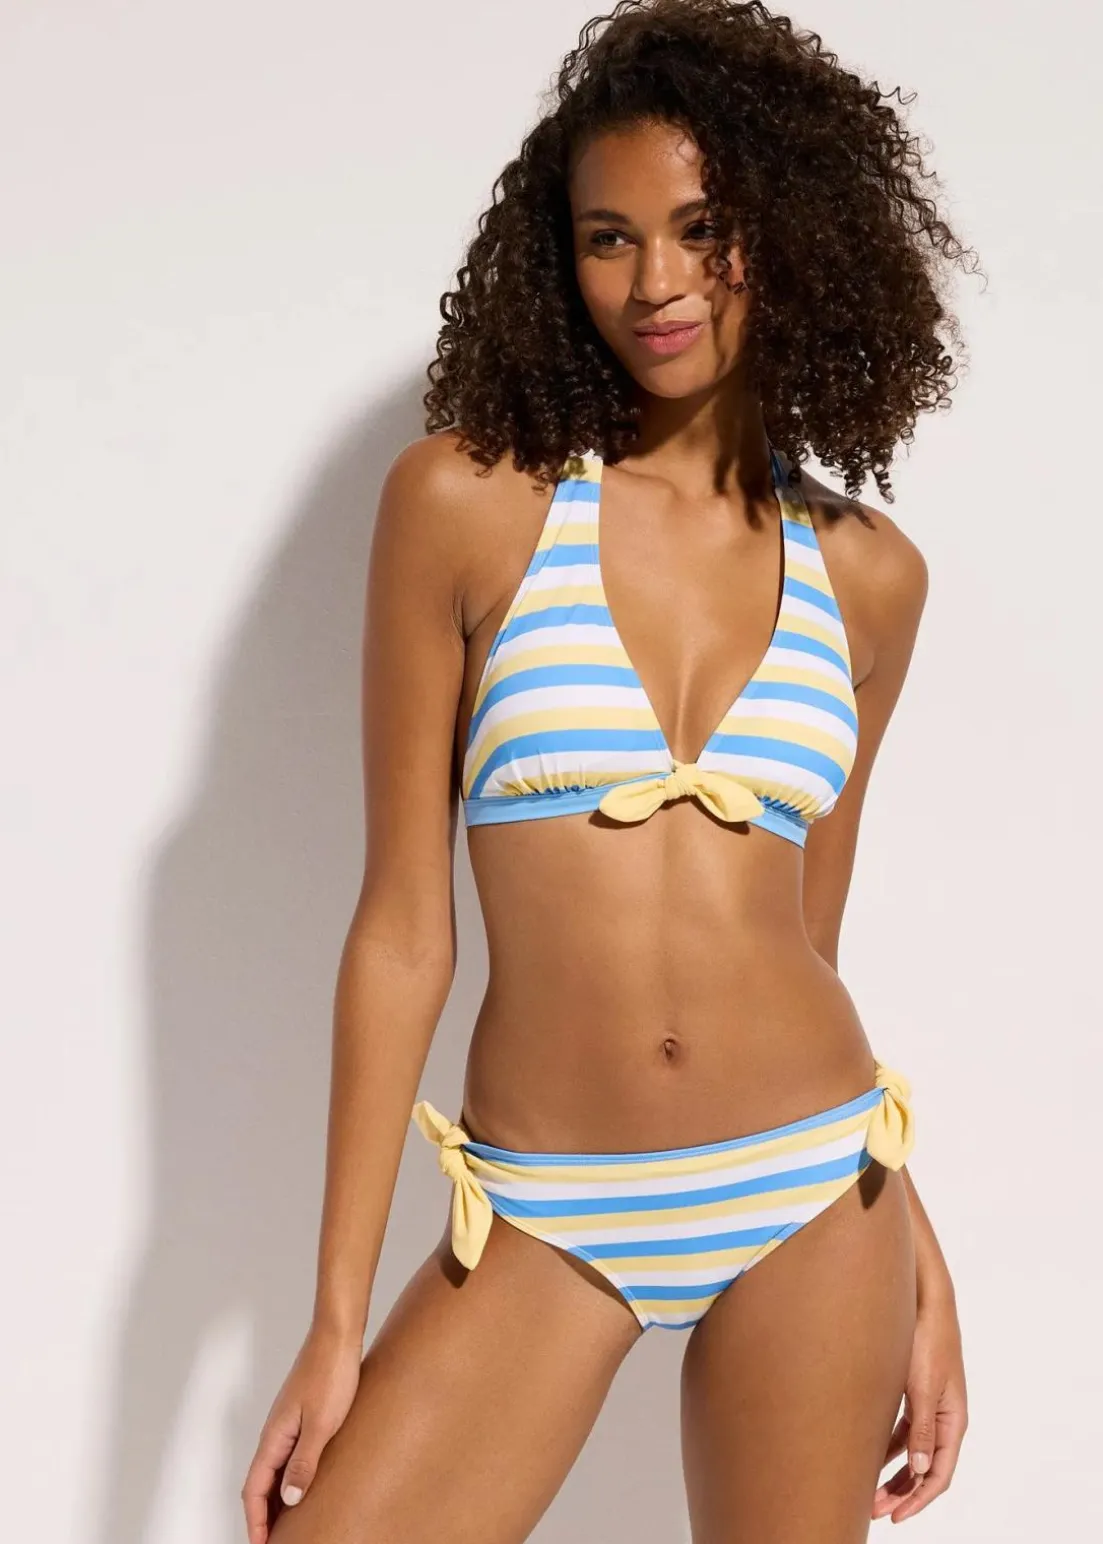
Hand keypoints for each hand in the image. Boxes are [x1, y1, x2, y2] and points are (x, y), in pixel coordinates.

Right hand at [240, 1321, 363, 1542]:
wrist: (337, 1336)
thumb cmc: (331, 1374)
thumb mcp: (322, 1424)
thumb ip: (305, 1461)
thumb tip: (289, 1498)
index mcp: (274, 1437)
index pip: (254, 1490)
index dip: (256, 1522)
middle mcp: (275, 1433)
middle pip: (260, 1484)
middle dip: (263, 1517)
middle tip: (273, 1542)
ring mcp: (287, 1424)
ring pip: (274, 1471)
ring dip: (276, 1499)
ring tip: (290, 1524)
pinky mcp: (302, 1416)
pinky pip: (288, 1456)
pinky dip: (290, 1477)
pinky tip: (306, 1484)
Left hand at [873, 1289, 967, 1522]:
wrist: (924, 1301)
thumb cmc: (928, 1340)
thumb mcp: (923, 1387)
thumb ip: (922, 1430)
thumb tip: (922, 1472)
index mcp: (952, 1421)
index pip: (938, 1475)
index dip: (918, 1500)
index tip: (895, 1516)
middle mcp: (943, 1418)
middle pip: (924, 1470)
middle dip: (901, 1493)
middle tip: (874, 1511)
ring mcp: (928, 1405)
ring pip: (911, 1453)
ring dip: (892, 1473)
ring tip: (866, 1490)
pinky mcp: (913, 1392)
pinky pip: (901, 1431)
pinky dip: (886, 1447)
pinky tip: (865, 1454)